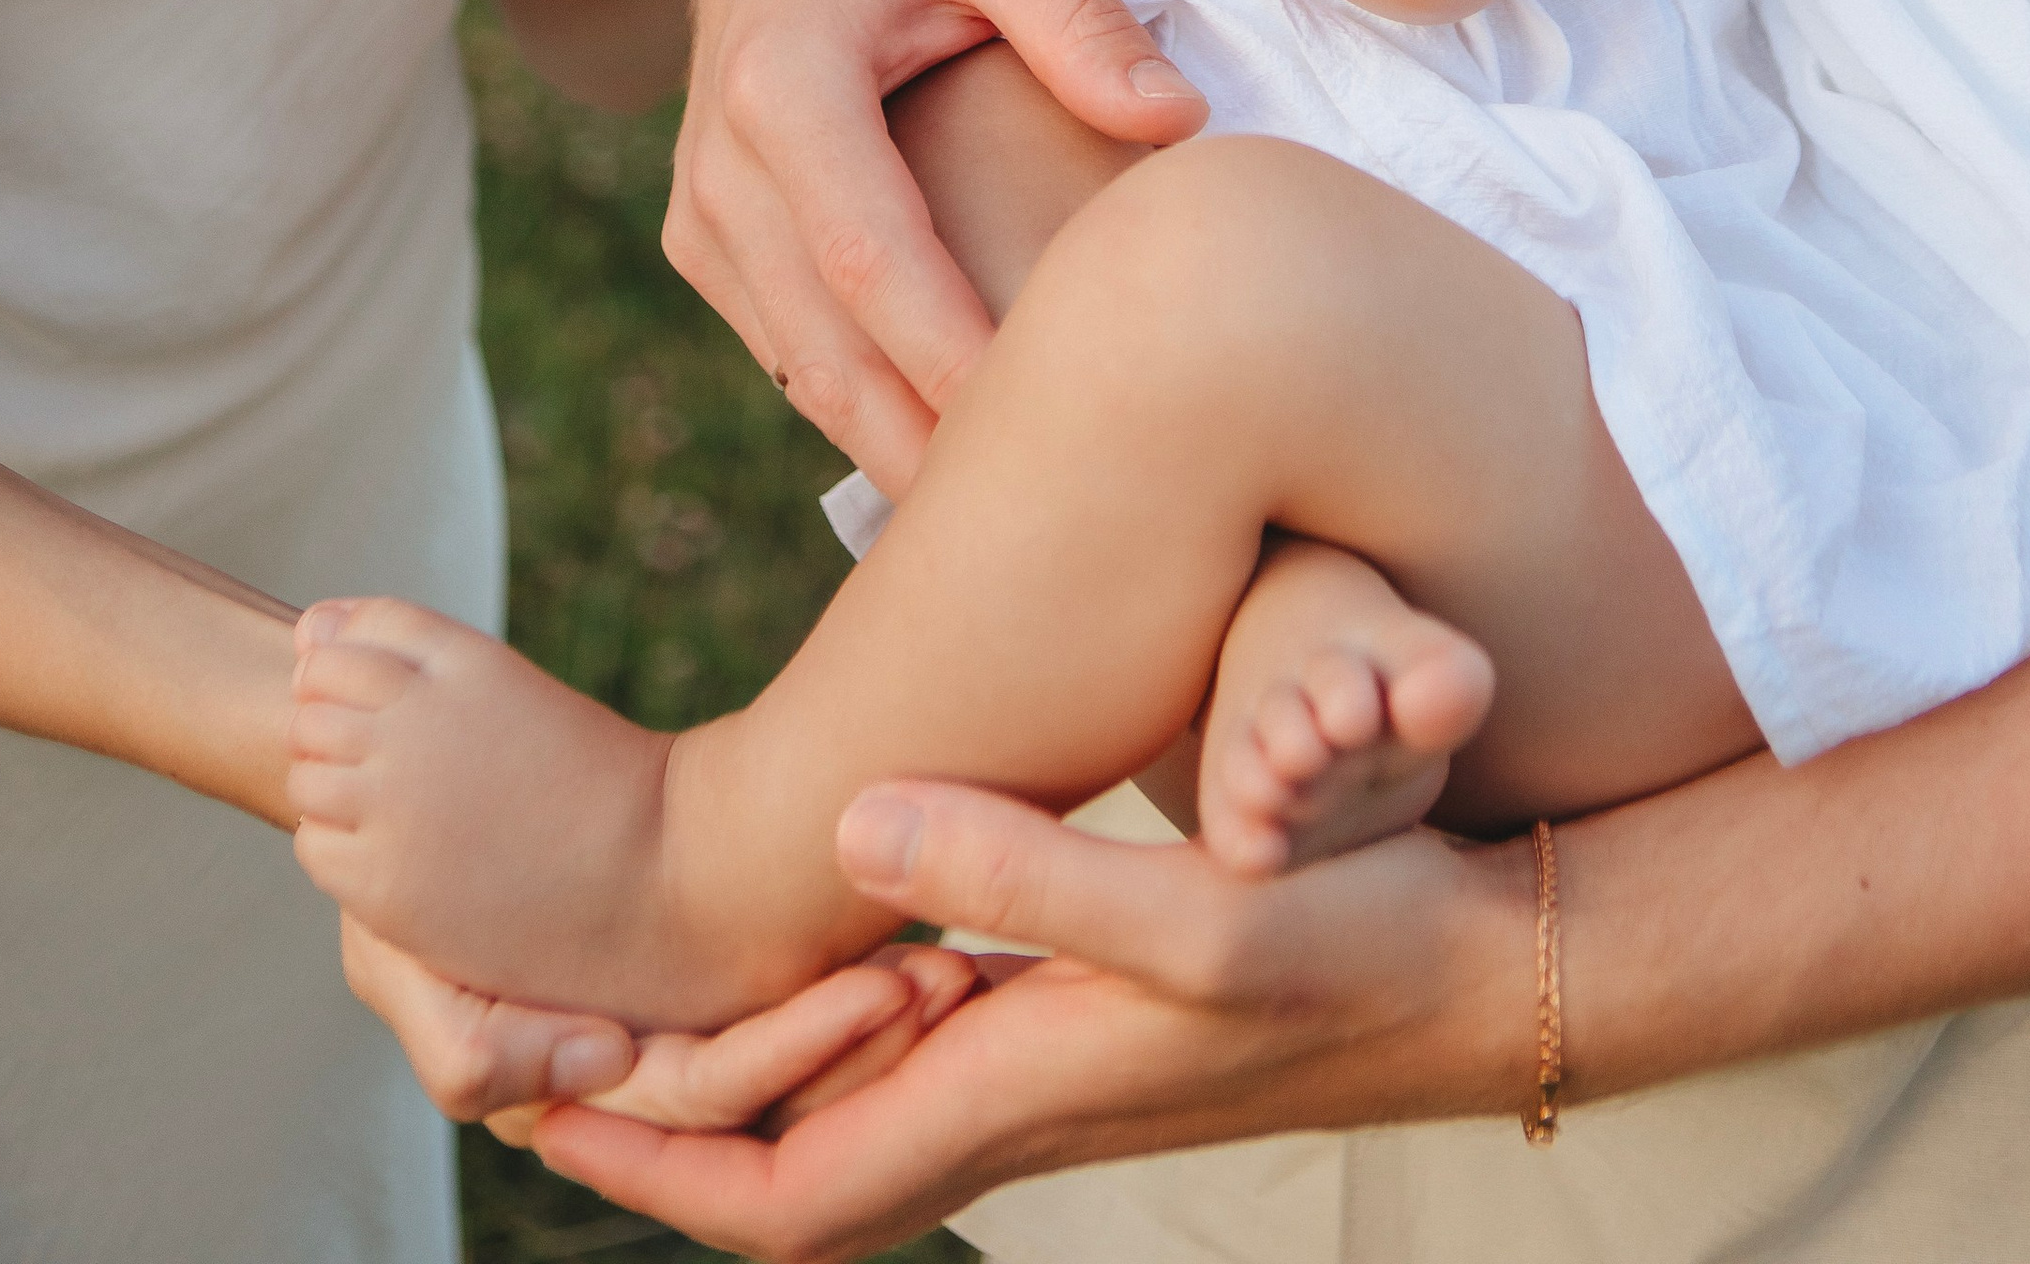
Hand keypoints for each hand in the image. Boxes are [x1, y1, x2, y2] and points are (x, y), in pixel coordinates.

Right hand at [336, 913, 970, 1138]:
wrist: (398, 816)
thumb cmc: (393, 904)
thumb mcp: (402, 973)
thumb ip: (478, 1048)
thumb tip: (608, 1061)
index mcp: (582, 1098)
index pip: (714, 1104)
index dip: (803, 1057)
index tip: (890, 994)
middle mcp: (636, 1083)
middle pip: (772, 1095)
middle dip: (863, 1045)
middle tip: (951, 977)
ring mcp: (667, 1033)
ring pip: (788, 1062)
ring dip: (873, 1022)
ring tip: (955, 959)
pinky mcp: (688, 982)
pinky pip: (773, 997)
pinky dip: (840, 979)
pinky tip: (915, 921)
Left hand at [520, 788, 1530, 1262]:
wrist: (1489, 969)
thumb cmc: (1361, 944)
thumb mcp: (1200, 909)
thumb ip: (1025, 874)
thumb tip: (851, 831)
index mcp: (1016, 1093)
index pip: (784, 1197)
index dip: (651, 1169)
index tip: (541, 1108)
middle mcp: (1015, 1103)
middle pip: (793, 1167)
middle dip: (662, 1130)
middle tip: (544, 1048)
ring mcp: (1050, 1068)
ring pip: (852, 1105)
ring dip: (743, 1069)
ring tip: (637, 994)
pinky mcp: (1084, 1019)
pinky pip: (919, 1047)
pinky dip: (839, 1012)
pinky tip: (826, 922)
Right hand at [668, 0, 1205, 498]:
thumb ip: (1080, 15)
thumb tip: (1174, 122)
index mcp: (783, 79)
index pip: (871, 259)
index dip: (952, 359)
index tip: (1047, 432)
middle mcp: (719, 161)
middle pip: (827, 348)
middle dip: (929, 444)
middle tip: (1043, 532)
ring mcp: (700, 212)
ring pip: (800, 368)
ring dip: (895, 444)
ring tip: (1010, 523)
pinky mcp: (707, 241)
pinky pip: (786, 348)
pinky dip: (862, 406)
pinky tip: (953, 455)